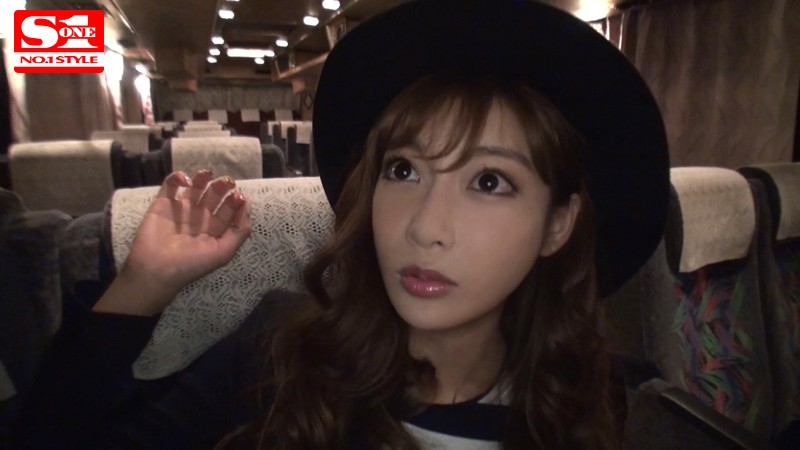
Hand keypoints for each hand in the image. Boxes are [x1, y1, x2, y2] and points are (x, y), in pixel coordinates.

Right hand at [93, 170, 251, 315]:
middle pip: (214, 195)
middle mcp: (199, 217)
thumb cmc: (192, 264)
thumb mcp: (224, 252)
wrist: (156, 270)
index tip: (238, 196)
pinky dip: (178, 177)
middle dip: (223, 186)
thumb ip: (240, 231)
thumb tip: (246, 204)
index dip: (236, 201)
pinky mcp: (162, 203)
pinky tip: (187, 182)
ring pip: (195, 187)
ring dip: (204, 177)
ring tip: (208, 174)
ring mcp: (181, 209)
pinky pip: (170, 185)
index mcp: (215, 228)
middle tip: (227, 182)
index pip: (229, 209)